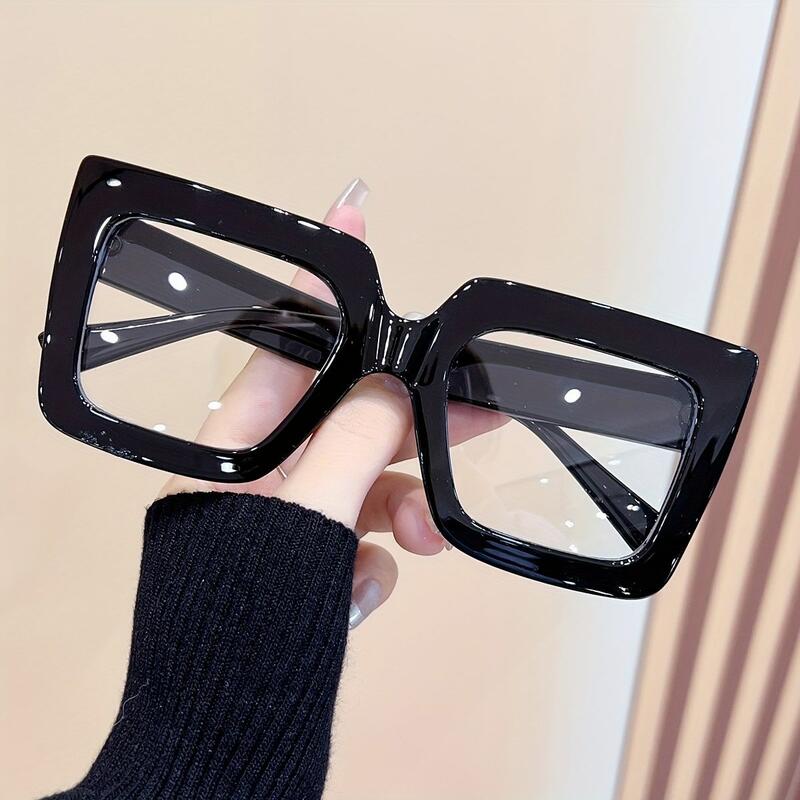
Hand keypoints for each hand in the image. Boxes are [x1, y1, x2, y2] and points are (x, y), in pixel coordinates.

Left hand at [161, 179, 500, 626]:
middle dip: (410, 420)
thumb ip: (356, 439)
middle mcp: (261, 475)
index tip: (350, 212)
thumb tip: (389, 386)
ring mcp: (288, 520)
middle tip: (476, 409)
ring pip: (367, 483)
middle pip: (351, 414)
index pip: (290, 341)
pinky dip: (371, 565)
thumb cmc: (241, 625)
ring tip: (417, 542)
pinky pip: (361, 540)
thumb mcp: (309, 515)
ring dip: (402, 510)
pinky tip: (356, 594)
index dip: (327, 280)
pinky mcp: (310, 564)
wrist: (234, 736)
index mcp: (239, 446)